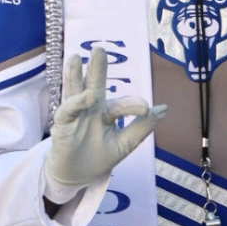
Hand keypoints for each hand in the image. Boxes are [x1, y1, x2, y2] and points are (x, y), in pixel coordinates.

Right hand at [45, 47, 165, 191]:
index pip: (121, 103)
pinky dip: (76, 103)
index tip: (146, 109)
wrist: (76, 176)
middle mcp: (91, 109)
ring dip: (74, 75)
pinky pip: (68, 111)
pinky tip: (86, 97)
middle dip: (97, 68)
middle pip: (95, 85)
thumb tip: (163, 109)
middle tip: (99, 49)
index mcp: (107, 112)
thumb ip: (142, 127)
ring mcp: (76, 115)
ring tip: (74, 57)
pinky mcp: (63, 125)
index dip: (133, 104)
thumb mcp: (125, 144)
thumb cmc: (98, 156)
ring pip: (76, 91)